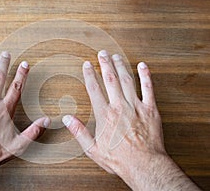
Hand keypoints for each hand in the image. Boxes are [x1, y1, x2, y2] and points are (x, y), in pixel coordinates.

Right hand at [63, 50, 199, 190]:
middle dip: (105, 64)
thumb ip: (79, 132)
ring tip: (116, 56)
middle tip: (102, 53)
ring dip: (121, 66)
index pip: (94, 89)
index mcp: (104, 114)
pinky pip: (148, 89)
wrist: (144, 164)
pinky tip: (142, 66)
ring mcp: (135, 106)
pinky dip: (145, 76)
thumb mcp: (93, 149)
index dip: (89, 75)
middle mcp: (119, 106)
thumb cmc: (119, 158)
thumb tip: (66, 119)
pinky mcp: (150, 109)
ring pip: (127, 80)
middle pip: (110, 79)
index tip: (87, 65)